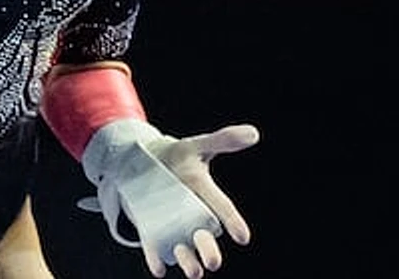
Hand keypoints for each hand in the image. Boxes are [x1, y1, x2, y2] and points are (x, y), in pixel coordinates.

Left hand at [80, 120, 258, 278]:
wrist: (144, 162)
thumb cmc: (178, 157)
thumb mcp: (197, 146)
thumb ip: (223, 140)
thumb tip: (254, 133)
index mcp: (206, 196)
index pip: (222, 209)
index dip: (233, 222)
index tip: (243, 237)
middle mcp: (194, 218)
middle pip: (205, 240)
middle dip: (209, 252)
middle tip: (213, 262)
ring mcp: (173, 228)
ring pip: (184, 252)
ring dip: (187, 261)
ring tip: (192, 269)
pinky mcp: (153, 234)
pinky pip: (156, 252)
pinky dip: (157, 260)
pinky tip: (160, 268)